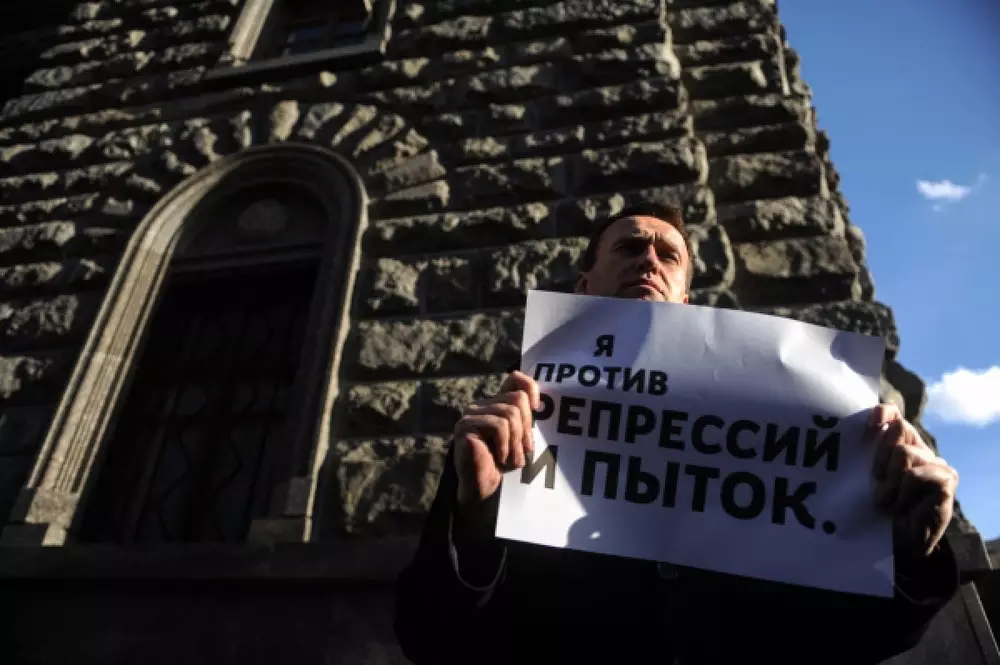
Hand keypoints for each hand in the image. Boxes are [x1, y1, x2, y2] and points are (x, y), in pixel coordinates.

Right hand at [453, 371, 540, 508]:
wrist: (483, 487)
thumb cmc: (503, 463)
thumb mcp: (520, 439)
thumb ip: (526, 420)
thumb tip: (540, 405)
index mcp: (496, 404)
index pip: (514, 379)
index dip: (530, 387)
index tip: (538, 408)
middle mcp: (482, 404)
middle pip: (517, 399)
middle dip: (526, 427)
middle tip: (524, 450)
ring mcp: (471, 414)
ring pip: (509, 414)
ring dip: (516, 442)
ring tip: (512, 459)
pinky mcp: (465, 426)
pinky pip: (498, 426)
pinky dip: (505, 445)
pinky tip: (500, 458)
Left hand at [868, 404, 958, 558]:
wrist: (898, 541)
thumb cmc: (879, 507)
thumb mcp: (866, 476)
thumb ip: (865, 453)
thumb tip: (863, 429)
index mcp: (899, 444)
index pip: (893, 415)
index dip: (882, 414)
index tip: (870, 427)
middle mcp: (919, 449)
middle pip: (898, 429)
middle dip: (880, 454)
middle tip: (876, 479)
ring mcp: (936, 463)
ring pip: (905, 452)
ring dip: (889, 480)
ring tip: (887, 499)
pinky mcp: (945, 481)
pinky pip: (916, 475)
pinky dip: (903, 491)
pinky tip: (901, 505)